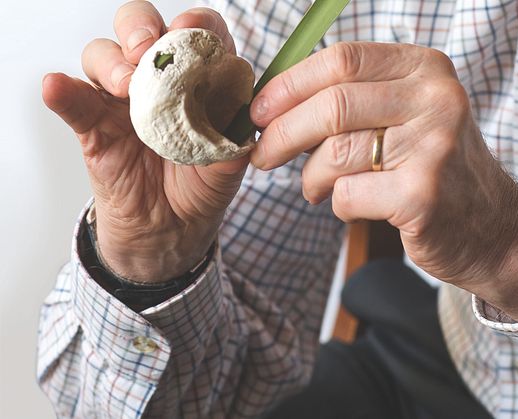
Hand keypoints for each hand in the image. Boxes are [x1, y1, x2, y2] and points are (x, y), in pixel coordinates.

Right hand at [42, 1, 247, 281]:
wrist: (171, 231)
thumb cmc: (203, 187)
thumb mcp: (229, 166)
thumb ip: (234, 140)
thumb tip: (240, 120)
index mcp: (200, 78)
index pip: (197, 34)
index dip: (195, 25)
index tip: (190, 33)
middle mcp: (159, 79)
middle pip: (141, 28)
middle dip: (141, 28)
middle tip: (146, 51)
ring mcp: (122, 99)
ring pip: (104, 56)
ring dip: (111, 63)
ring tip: (124, 89)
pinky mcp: (94, 125)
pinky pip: (73, 101)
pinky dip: (63, 91)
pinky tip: (56, 86)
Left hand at [249, 42, 517, 321]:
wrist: (496, 229)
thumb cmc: (436, 169)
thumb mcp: (411, 115)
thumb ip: (359, 98)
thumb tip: (276, 102)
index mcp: (427, 69)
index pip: (343, 59)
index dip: (289, 85)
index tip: (259, 110)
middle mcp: (437, 100)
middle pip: (333, 104)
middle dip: (282, 132)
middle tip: (263, 153)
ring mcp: (434, 146)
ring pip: (335, 152)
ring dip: (311, 176)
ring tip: (316, 188)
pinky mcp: (422, 195)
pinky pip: (348, 194)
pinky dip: (338, 206)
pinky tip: (353, 207)